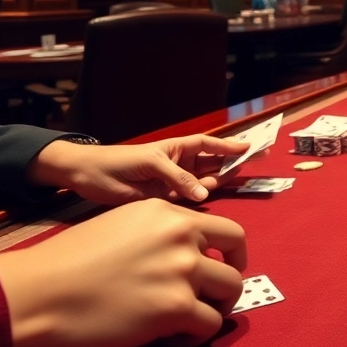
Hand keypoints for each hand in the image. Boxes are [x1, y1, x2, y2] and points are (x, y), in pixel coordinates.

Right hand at [0, 199, 246, 346]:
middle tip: (214, 296)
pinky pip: (210, 324)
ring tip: (187, 322)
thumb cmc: (63, 267)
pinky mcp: (177, 307)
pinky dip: (194, 337)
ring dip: (215, 308)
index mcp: (165, 212)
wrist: (34, 296)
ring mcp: (182, 270)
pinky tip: (168, 339)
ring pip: (231, 289)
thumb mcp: (117, 229)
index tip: (212, 268)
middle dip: (231, 275)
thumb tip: (180, 255)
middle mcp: (180, 234)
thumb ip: (154, 235)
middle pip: (237, 251)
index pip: (222, 226)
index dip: (222, 251)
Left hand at [30, 135, 249, 204]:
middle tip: (257, 160)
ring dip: (222, 179)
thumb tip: (204, 195)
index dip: (230, 146)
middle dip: (234, 161)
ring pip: (206, 182)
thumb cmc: (118, 162)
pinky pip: (191, 199)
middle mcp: (180, 165)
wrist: (89, 178)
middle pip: (213, 162)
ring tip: (241, 176)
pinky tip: (215, 196)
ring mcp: (175, 183)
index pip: (210, 145)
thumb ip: (178, 178)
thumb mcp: (151, 164)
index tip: (251, 146)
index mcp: (177, 149)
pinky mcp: (167, 201)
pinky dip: (204, 198)